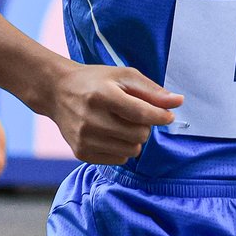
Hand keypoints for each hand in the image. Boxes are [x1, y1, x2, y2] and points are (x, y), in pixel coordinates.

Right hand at [47, 64, 182, 164]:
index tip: (168, 116)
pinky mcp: (81, 152)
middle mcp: (91, 119)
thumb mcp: (124, 75)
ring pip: (131, 151)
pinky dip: (122, 149)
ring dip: (134, 139)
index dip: (160, 116)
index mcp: (103, 95)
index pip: (141, 113)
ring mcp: (85, 138)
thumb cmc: (96, 81)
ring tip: (122, 124)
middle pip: (139, 135)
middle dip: (145, 126)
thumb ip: (152, 91)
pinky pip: (118, 160)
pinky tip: (111, 134)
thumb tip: (178, 102)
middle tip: (135, 115)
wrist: (57, 92)